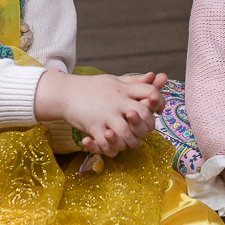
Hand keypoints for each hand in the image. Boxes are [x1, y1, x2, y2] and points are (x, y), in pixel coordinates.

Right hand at [33, 70, 157, 155]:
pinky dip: (113, 148)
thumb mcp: (114, 81)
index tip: (159, 111)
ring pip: (127, 133)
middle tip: (145, 131)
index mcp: (123, 89)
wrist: (65, 93)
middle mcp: (117, 101)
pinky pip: (107, 143)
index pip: (150, 92)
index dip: (159, 102)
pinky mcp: (93, 126)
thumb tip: (155, 76)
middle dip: (147, 126)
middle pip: (143, 114)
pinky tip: (115, 146)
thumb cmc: (93, 88)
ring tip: (131, 142)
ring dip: (132, 141)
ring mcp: (105, 114)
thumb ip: (135, 82)